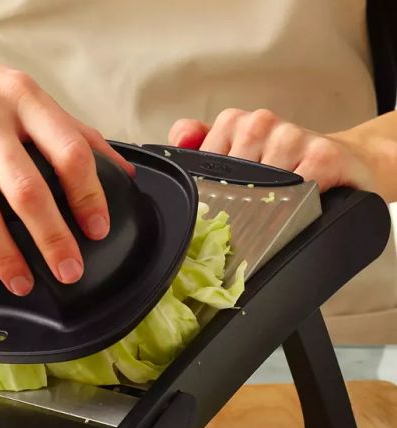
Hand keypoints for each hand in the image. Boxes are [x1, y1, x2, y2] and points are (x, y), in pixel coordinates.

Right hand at [0, 16, 134, 294]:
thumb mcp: (21, 90)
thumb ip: (70, 130)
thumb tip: (119, 170)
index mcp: (22, 98)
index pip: (68, 150)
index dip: (88, 195)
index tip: (97, 229)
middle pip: (25, 190)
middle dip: (51, 239)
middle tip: (68, 270)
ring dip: (4, 258)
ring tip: (22, 284)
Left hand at [168, 108, 375, 193]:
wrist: (343, 162)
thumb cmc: (283, 165)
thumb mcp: (236, 154)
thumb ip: (200, 145)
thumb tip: (179, 141)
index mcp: (235, 124)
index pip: (204, 159)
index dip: (209, 187)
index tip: (221, 198)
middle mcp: (262, 124)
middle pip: (231, 176)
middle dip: (236, 201)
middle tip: (252, 208)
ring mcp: (292, 137)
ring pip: (263, 185)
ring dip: (267, 204)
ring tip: (278, 204)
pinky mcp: (323, 155)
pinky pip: (298, 189)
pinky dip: (296, 203)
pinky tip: (300, 202)